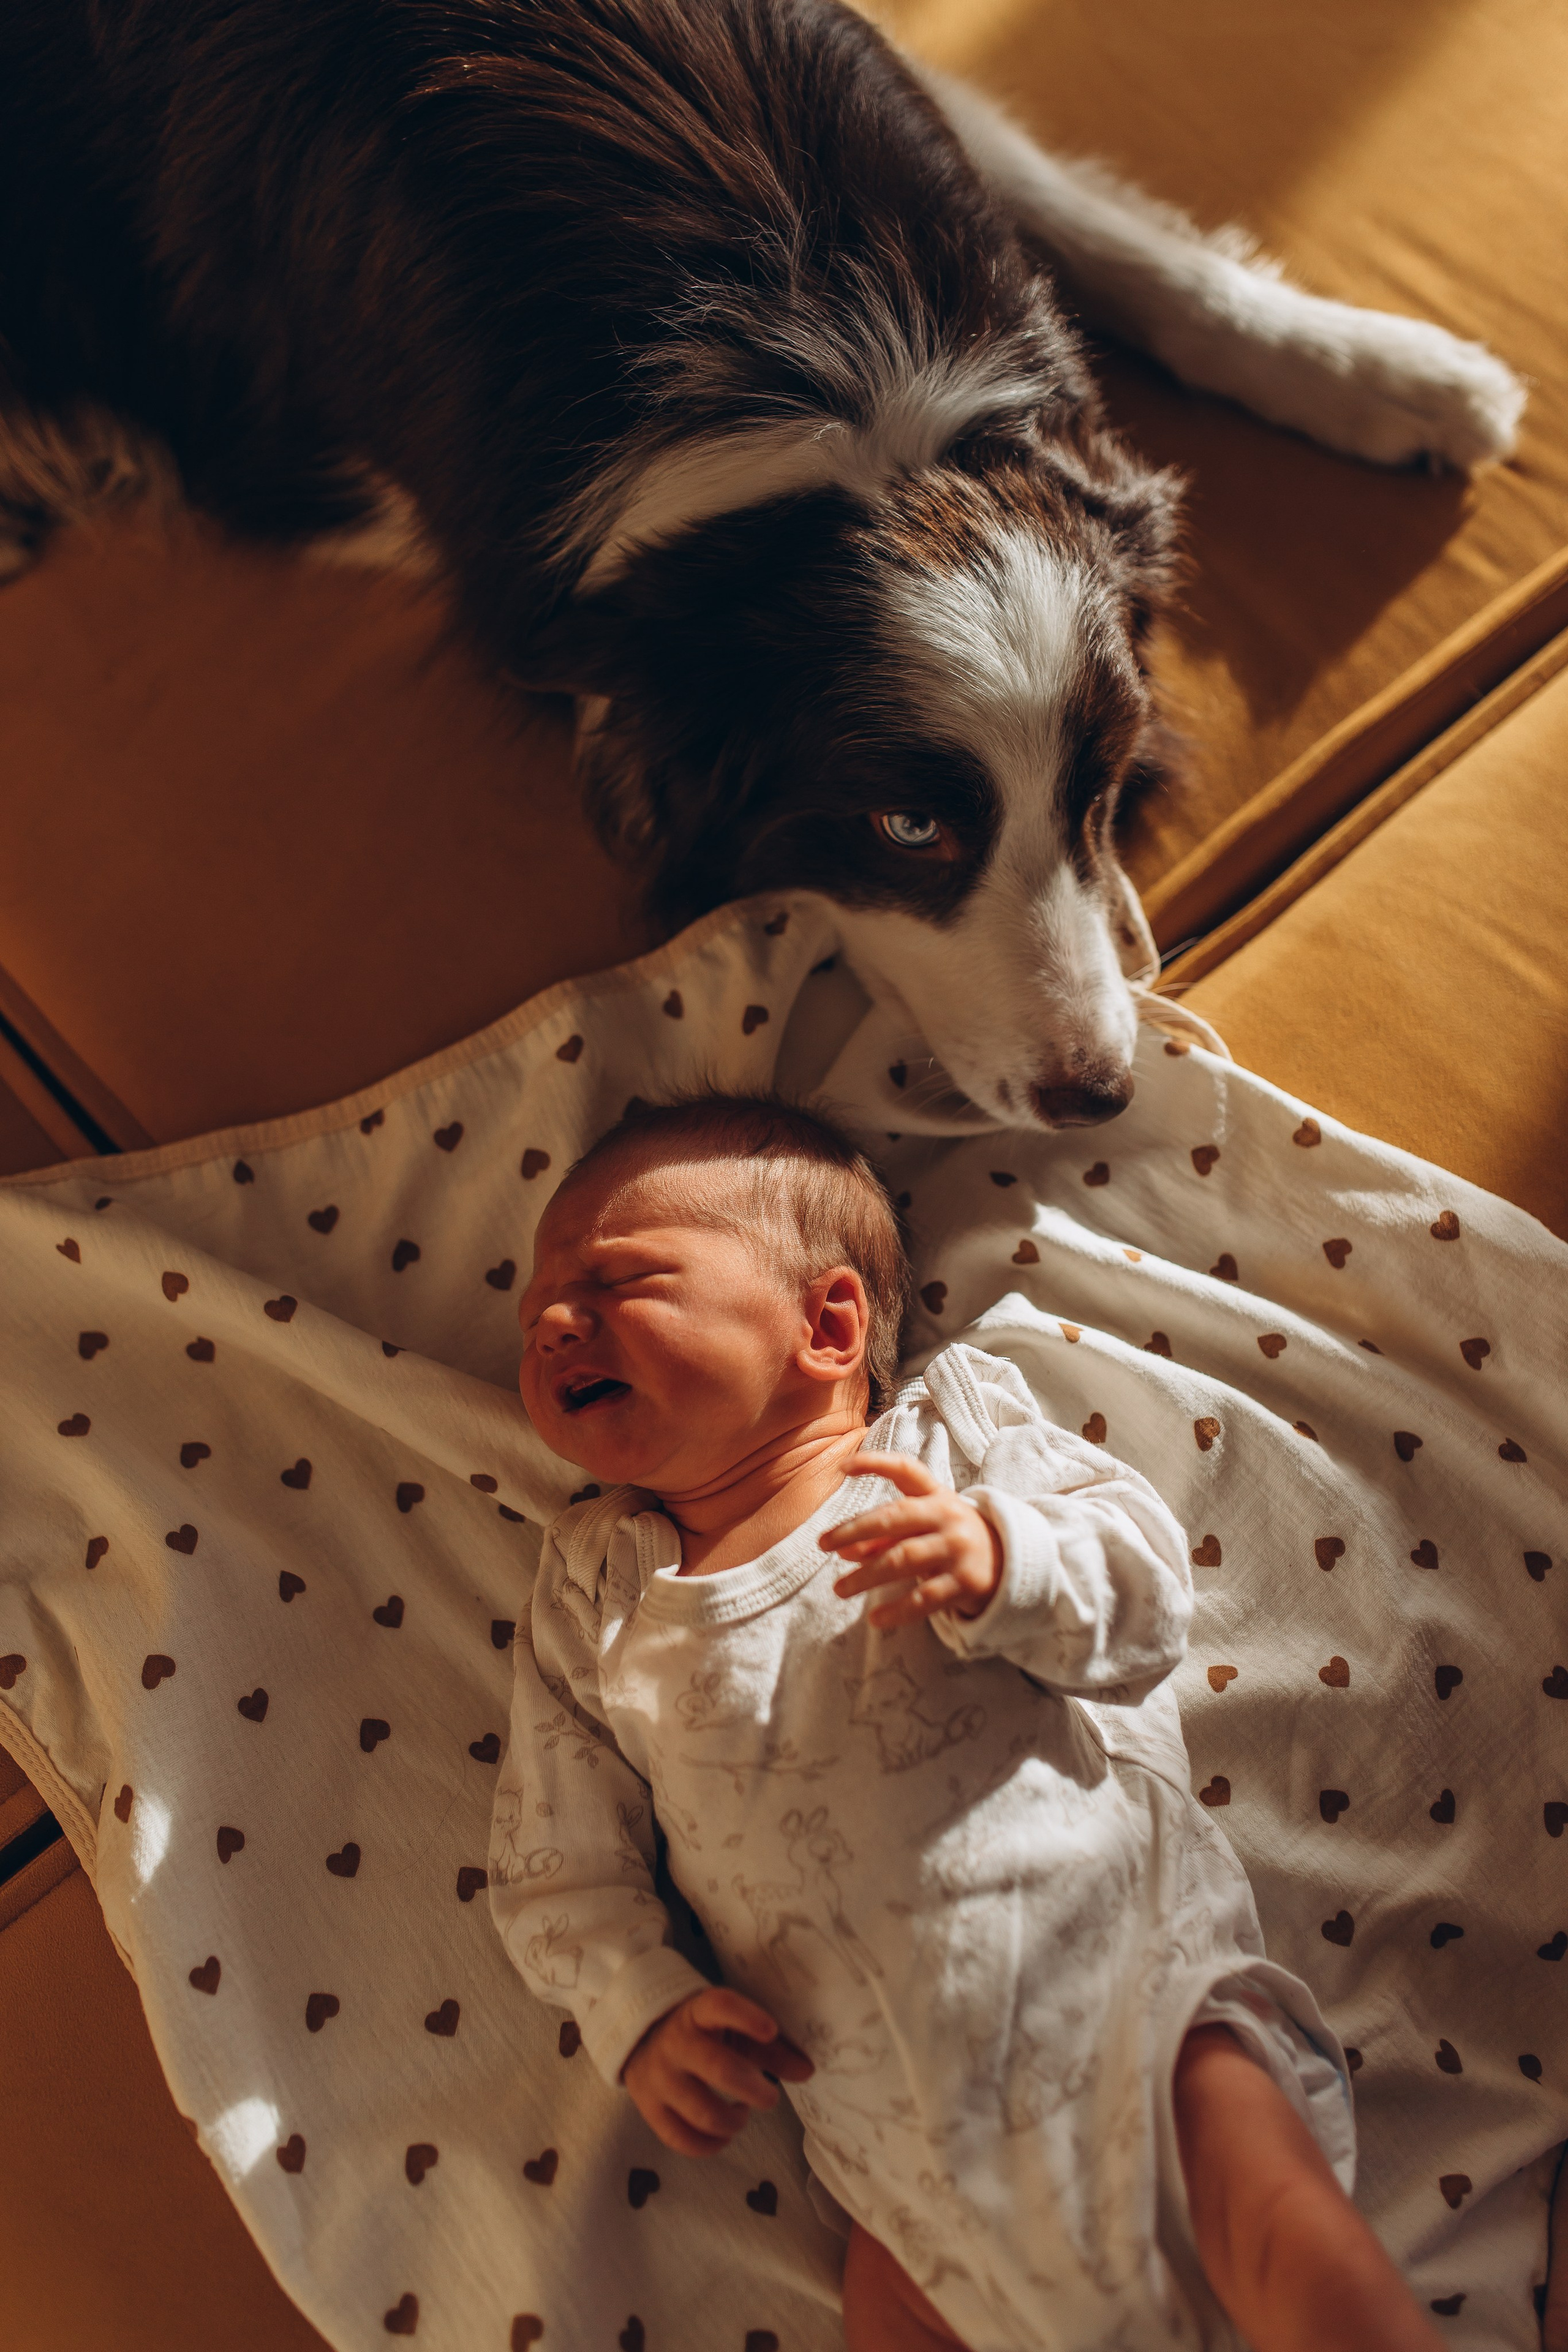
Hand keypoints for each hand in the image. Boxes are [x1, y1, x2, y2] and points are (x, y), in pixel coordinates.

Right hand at [622, 1986, 813, 2155]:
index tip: (771, 2029)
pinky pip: (682, 2140)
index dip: (746, 2017)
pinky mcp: (648, 2108)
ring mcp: (658, 2078)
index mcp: (698, 2012)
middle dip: (755, 2090)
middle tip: (770, 2097)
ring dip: (734, 2122)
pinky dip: (711, 2145)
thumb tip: (807, 2071)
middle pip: (720, 2069)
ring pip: (704, 2113)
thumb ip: (772, 2049)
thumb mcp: (734, 2030)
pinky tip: (723, 2135)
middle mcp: (675, 2043)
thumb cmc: (703, 2034)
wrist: (644, 2038)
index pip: (720, 2006)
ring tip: (741, 2114)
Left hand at [821, 1452, 1002, 1627]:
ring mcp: (958, 1549)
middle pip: (895, 1518)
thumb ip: (883, 1537)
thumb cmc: (952, 1540)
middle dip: (855, 1530)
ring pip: (903, 1559)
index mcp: (936, 1496)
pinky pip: (925, 1598)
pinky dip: (897, 1610)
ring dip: (866, 1575)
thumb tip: (843, 1552)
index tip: (842, 1467)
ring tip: (839, 1589)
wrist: (1010, 1564)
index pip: (906, 1470)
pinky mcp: (966, 1582)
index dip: (875, 1464)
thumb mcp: (923, 1529)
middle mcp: (947, 1517)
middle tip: (823, 1544)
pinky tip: (875, 1618)